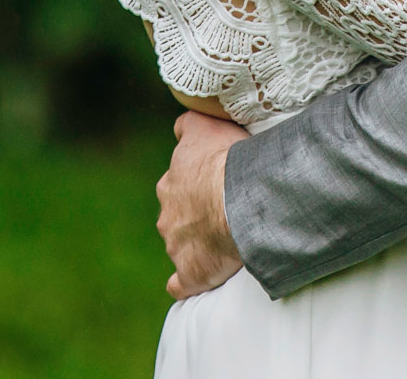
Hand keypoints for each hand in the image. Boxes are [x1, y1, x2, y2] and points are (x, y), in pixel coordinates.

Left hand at [157, 108, 249, 299]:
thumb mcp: (207, 125)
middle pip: (177, 214)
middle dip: (194, 214)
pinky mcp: (190, 273)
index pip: (178, 182)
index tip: (215, 182)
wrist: (238, 202)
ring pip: (181, 245)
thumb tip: (182, 125)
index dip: (197, 182)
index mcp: (171, 183)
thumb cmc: (227, 160)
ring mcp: (177, 246)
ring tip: (226, 241)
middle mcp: (168, 214)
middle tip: (224, 210)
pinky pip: (181, 283)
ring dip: (197, 244)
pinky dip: (186, 282)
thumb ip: (190, 123)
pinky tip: (197, 280)